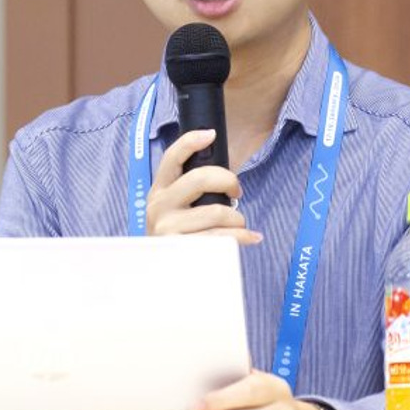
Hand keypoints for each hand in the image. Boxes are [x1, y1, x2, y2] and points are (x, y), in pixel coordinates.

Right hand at [145, 130, 260, 243]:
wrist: (159, 275)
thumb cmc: (178, 236)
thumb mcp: (175, 209)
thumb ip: (192, 190)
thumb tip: (225, 174)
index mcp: (159, 189)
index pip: (172, 157)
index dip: (191, 141)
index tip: (211, 134)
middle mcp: (159, 205)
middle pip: (200, 178)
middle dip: (229, 181)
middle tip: (238, 192)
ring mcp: (168, 228)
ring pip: (217, 211)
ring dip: (238, 219)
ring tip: (239, 226)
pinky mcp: (181, 248)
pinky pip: (221, 238)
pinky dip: (242, 237)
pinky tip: (250, 238)